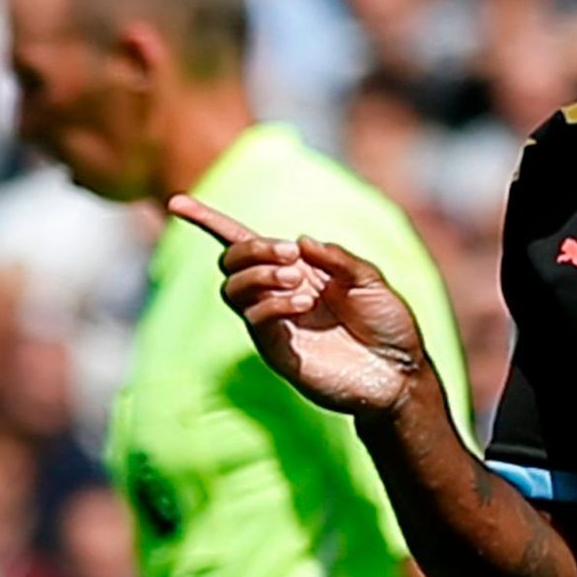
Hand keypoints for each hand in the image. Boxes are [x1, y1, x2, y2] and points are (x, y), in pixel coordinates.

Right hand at [182, 199, 429, 418]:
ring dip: (260, 274)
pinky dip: (273, 302)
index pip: (241, 242)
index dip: (208, 221)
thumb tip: (299, 241)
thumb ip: (336, 258)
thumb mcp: (370, 280)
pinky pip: (254, 320)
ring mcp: (274, 324)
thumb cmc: (387, 324)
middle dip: (253, 250)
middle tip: (291, 256)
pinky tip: (304, 303)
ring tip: (299, 281)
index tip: (176, 203)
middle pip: (231, 262)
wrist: (400, 373)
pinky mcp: (277, 352)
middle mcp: (277, 295)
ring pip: (233, 290)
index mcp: (295, 271)